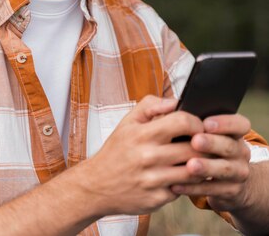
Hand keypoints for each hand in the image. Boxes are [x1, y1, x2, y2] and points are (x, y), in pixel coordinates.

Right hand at [76, 95, 205, 216]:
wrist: (97, 185)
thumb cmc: (116, 151)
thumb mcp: (126, 123)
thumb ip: (150, 106)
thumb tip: (174, 101)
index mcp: (141, 134)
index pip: (182, 122)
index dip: (196, 122)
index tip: (198, 127)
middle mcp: (147, 156)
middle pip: (194, 148)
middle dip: (204, 146)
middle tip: (204, 145)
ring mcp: (153, 179)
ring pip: (194, 171)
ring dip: (200, 166)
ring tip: (196, 161)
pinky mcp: (157, 199)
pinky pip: (184, 189)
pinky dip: (186, 183)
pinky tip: (181, 178)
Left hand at [170, 114, 251, 211]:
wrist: (221, 182)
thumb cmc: (199, 148)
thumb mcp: (196, 132)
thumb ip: (181, 117)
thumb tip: (169, 104)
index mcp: (232, 132)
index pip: (239, 124)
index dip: (225, 123)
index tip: (205, 123)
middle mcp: (239, 151)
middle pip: (230, 145)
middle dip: (212, 143)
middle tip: (195, 141)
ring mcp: (238, 172)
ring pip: (226, 169)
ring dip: (207, 167)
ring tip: (189, 165)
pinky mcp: (231, 191)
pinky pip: (214, 189)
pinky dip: (195, 188)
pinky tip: (177, 185)